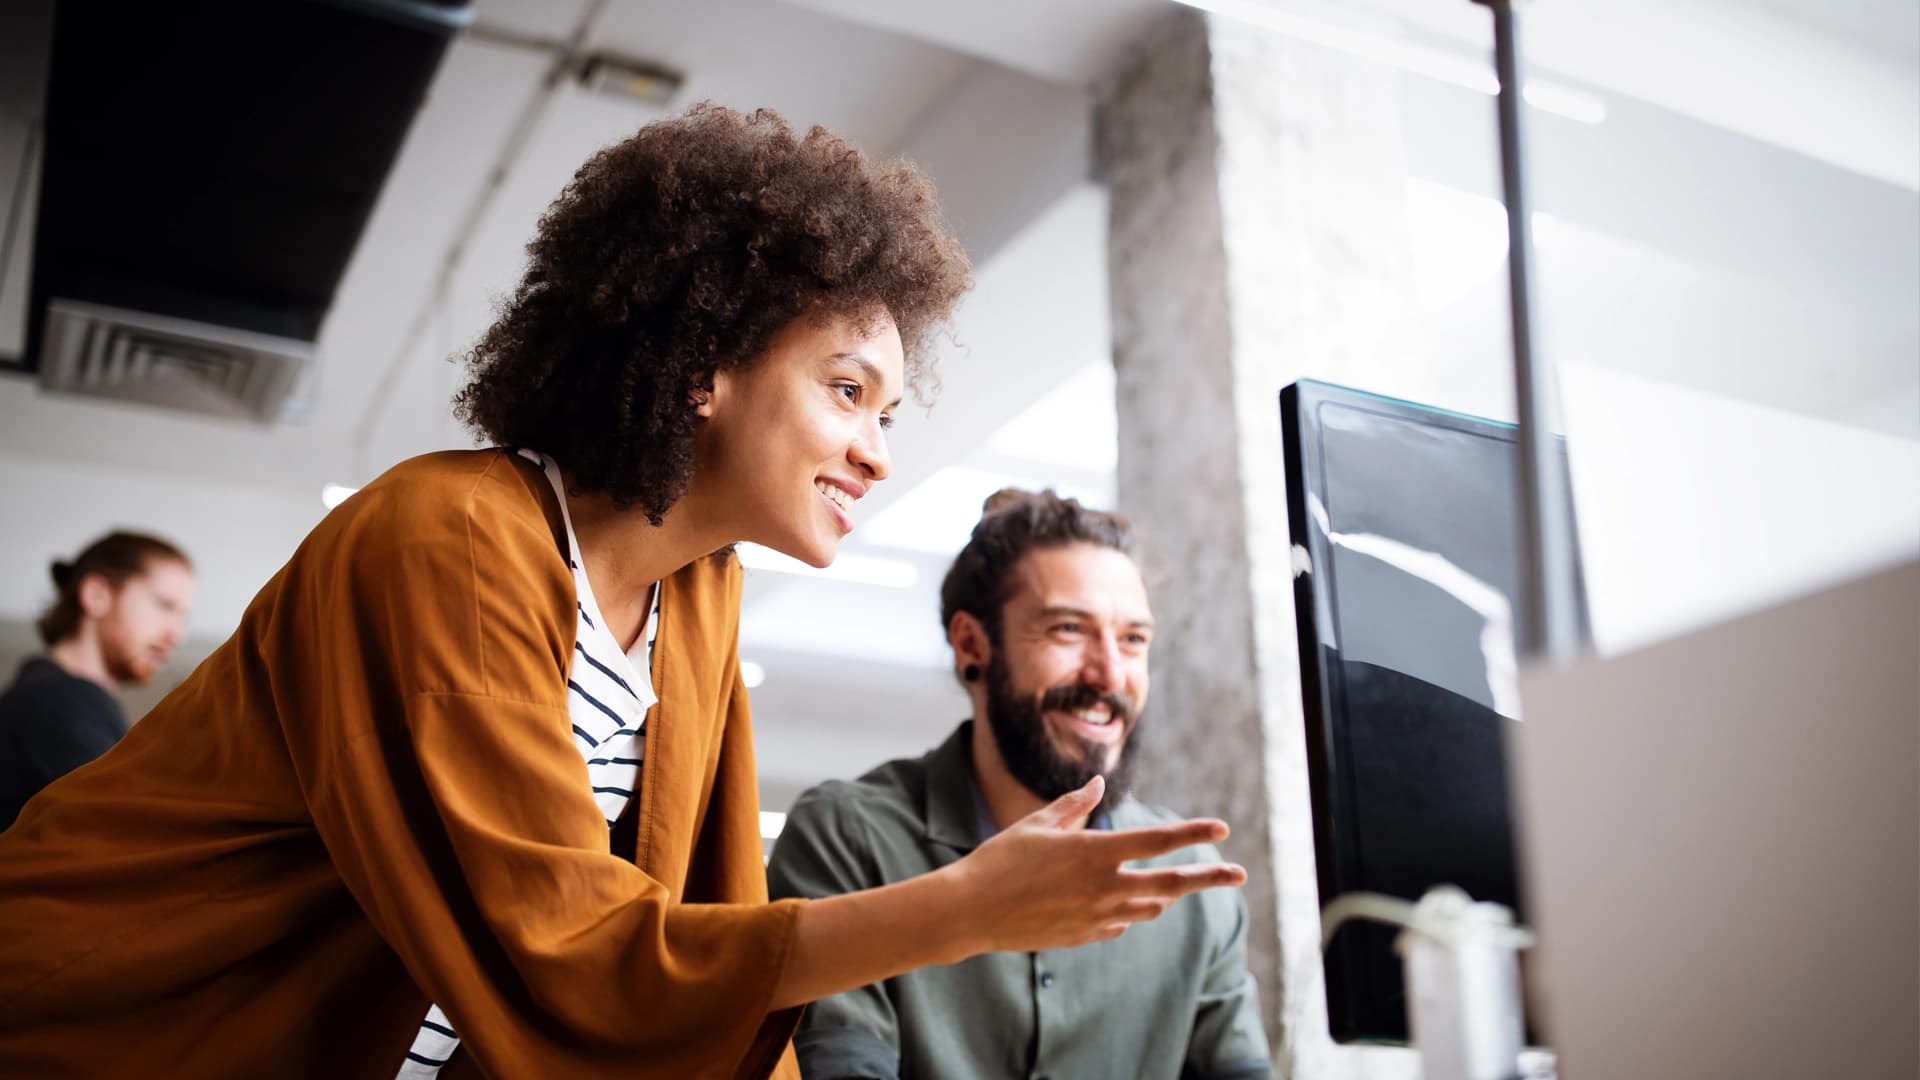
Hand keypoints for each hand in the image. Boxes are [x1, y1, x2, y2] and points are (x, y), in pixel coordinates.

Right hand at [940, 775, 1247, 955]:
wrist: (971, 912)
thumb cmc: (999, 859)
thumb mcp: (1037, 823)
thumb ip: (1074, 806)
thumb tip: (1097, 785)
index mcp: (1094, 852)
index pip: (1158, 840)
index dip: (1193, 832)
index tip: (1220, 828)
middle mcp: (1103, 887)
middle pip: (1171, 883)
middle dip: (1210, 877)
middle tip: (1239, 874)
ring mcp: (1096, 917)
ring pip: (1150, 906)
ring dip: (1167, 894)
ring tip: (1178, 886)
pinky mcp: (1084, 936)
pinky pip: (1120, 923)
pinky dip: (1128, 911)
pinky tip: (1121, 905)